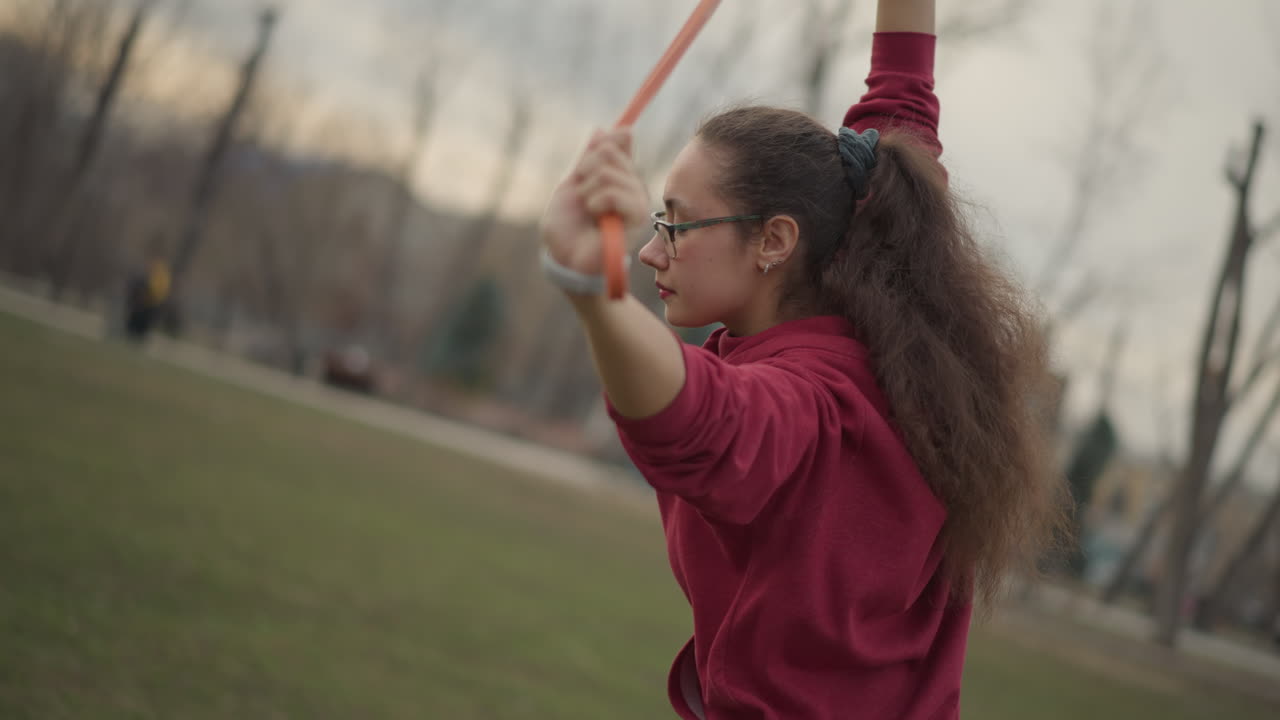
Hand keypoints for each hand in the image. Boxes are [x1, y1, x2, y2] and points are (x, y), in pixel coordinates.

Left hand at [540, 128, 648, 275]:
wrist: (565, 259)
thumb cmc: (567, 227)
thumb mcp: (572, 185)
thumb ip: (589, 158)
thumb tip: (605, 129)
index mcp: (619, 177)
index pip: (619, 142)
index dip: (600, 147)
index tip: (583, 166)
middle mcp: (633, 186)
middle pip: (610, 151)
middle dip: (585, 171)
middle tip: (582, 195)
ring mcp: (637, 200)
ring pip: (609, 171)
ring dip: (587, 191)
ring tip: (588, 210)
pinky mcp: (636, 218)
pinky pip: (614, 193)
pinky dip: (595, 202)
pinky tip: (595, 217)